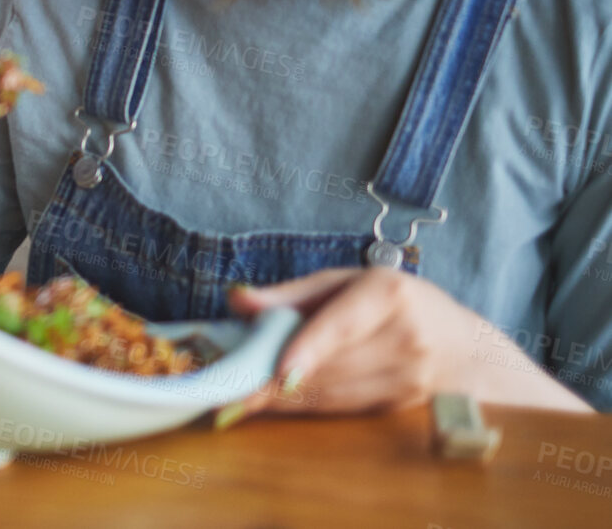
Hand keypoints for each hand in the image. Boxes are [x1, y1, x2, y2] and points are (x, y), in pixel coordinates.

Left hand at [228, 268, 511, 415]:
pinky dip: (303, 407)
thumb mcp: (346, 282)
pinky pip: (341, 408)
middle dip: (275, 380)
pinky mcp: (399, 406)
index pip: (343, 325)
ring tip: (238, 400)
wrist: (463, 347)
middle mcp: (404, 338)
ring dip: (283, 399)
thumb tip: (237, 300)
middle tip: (227, 390)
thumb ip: (291, 294)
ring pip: (333, 394)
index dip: (309, 348)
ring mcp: (407, 378)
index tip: (278, 370)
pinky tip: (272, 404)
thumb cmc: (395, 302)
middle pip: (330, 366)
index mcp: (389, 294)